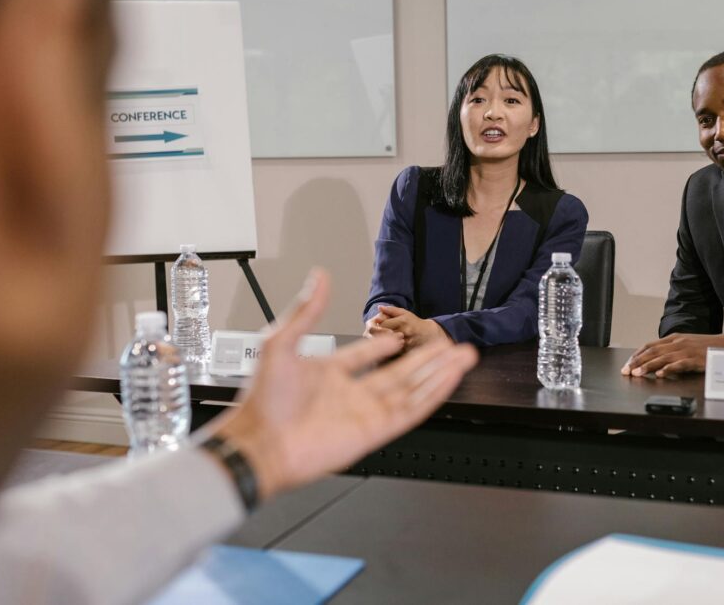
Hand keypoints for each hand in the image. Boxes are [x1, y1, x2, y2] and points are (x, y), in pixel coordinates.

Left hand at [211, 269, 476, 501]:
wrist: (261, 444)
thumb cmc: (262, 402)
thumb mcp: (281, 343)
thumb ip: (305, 312)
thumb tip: (319, 279)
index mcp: (328, 374)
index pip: (363, 356)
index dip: (380, 345)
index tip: (396, 335)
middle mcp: (350, 393)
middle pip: (400, 372)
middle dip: (427, 358)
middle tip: (449, 344)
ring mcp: (365, 412)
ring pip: (413, 389)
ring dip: (439, 373)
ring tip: (463, 356)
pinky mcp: (375, 430)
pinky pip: (412, 410)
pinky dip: (433, 393)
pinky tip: (449, 378)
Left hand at [377, 306, 449, 349]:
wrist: (429, 334)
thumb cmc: (414, 322)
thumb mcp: (404, 313)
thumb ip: (391, 310)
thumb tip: (379, 307)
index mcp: (402, 321)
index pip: (383, 324)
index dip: (378, 325)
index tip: (377, 326)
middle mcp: (405, 331)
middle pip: (384, 334)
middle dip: (379, 334)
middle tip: (377, 333)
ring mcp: (406, 342)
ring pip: (388, 343)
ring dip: (384, 342)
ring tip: (383, 339)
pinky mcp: (407, 351)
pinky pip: (394, 350)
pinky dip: (390, 348)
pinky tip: (390, 346)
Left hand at [620, 332, 723, 378]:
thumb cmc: (706, 347)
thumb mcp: (685, 344)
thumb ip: (671, 350)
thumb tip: (654, 360)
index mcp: (673, 339)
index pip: (650, 345)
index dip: (637, 355)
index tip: (627, 364)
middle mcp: (678, 343)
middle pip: (652, 352)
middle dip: (637, 362)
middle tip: (626, 371)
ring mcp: (686, 350)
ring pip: (663, 358)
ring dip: (648, 366)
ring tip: (637, 374)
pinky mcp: (696, 359)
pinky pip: (680, 365)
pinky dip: (669, 369)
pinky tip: (661, 375)